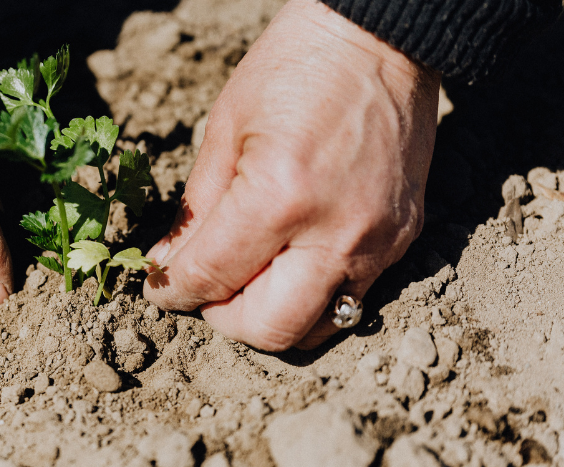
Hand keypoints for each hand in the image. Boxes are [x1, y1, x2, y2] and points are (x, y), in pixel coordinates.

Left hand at [143, 0, 439, 350]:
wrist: (380, 40)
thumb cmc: (294, 69)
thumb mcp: (225, 130)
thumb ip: (195, 210)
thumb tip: (169, 267)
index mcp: (279, 197)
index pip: (211, 278)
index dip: (173, 292)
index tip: (160, 288)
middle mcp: (335, 233)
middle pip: (269, 329)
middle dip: (223, 319)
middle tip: (206, 291)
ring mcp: (377, 242)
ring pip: (316, 328)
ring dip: (270, 317)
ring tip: (247, 280)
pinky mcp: (403, 239)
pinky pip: (350, 297)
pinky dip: (310, 296)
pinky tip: (290, 261)